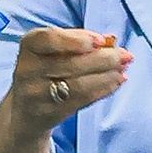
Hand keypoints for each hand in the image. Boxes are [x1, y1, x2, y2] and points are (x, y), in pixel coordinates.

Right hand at [0, 27, 130, 152]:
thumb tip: (110, 40)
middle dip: (103, 58)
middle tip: (126, 55)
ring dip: (107, 75)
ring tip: (124, 68)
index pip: (49, 39)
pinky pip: (81, 100)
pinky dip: (103, 89)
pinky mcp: (49, 113)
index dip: (76, 39)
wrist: (26, 110)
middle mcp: (28, 70)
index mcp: (29, 46)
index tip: (101, 41)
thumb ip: (79, 40)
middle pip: (70, 64)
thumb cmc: (45, 69)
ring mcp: (37, 94)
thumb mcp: (54, 49)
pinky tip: (117, 81)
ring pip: (78, 84)